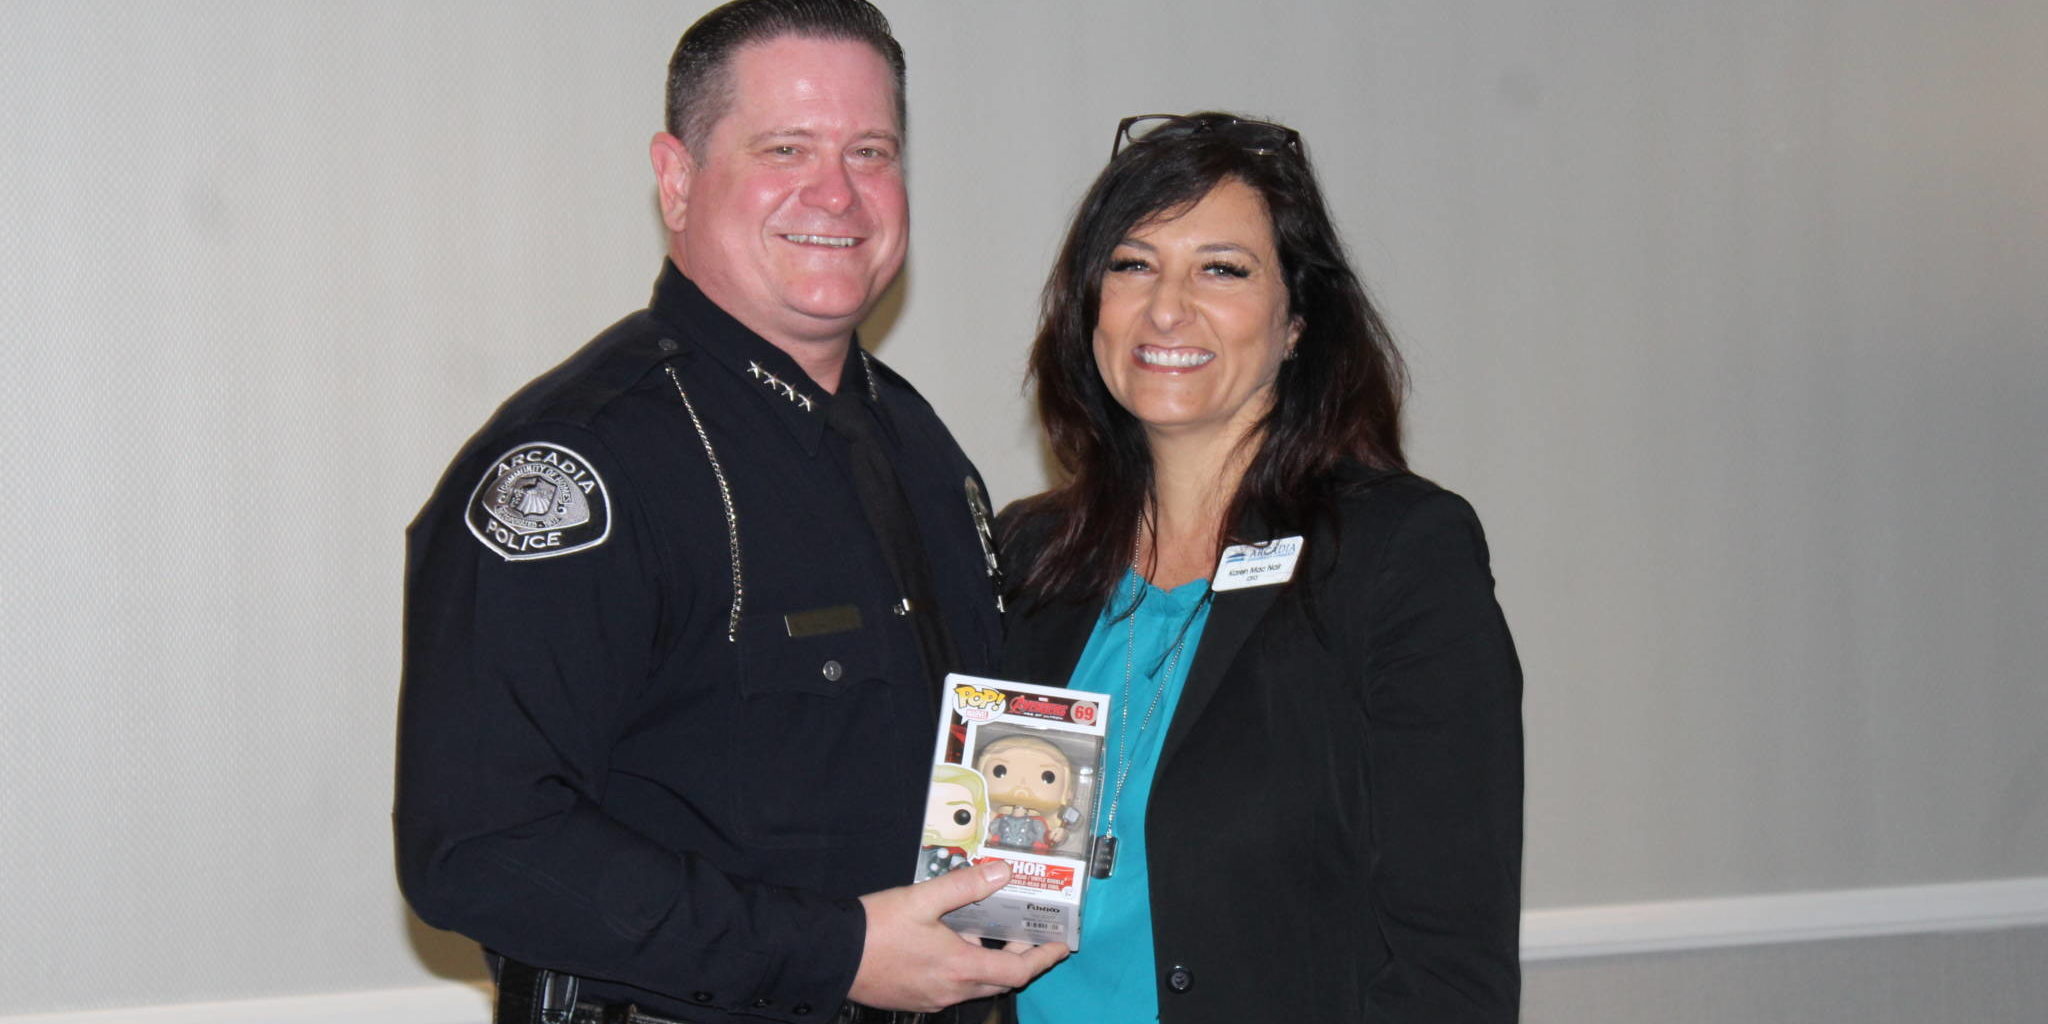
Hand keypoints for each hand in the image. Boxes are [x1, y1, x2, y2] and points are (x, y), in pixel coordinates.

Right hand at [847, 860, 1070, 1011]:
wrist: (830, 956)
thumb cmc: (875, 929)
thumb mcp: (922, 899)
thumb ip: (965, 885)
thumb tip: (1002, 872)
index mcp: (959, 968)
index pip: (1017, 971)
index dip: (1042, 958)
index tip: (1059, 945)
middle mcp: (950, 990)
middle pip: (1000, 980)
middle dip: (1019, 958)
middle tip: (1027, 932)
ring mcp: (932, 998)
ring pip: (975, 984)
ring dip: (988, 962)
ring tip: (987, 929)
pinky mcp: (916, 998)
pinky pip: (952, 987)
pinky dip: (963, 967)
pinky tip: (950, 941)